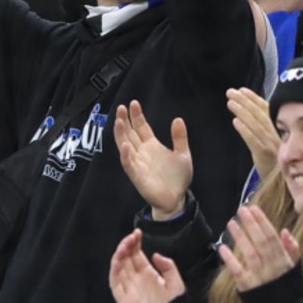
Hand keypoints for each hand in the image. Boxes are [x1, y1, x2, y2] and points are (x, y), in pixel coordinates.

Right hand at [109, 230, 185, 302]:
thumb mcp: (176, 284)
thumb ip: (169, 268)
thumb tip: (155, 255)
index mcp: (147, 273)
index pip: (137, 254)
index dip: (135, 243)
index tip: (138, 233)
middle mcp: (135, 278)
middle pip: (127, 257)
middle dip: (127, 245)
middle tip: (132, 236)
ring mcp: (127, 286)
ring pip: (119, 266)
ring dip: (120, 254)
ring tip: (126, 244)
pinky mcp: (121, 296)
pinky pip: (114, 281)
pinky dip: (114, 269)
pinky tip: (118, 259)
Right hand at [114, 100, 193, 219]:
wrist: (177, 199)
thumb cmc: (178, 178)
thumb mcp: (183, 154)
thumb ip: (180, 138)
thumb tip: (178, 119)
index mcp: (152, 146)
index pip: (141, 127)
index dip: (137, 116)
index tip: (133, 103)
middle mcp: (142, 152)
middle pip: (130, 133)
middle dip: (125, 120)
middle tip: (121, 107)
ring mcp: (138, 163)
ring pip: (125, 146)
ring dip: (120, 134)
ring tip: (118, 121)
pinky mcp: (137, 176)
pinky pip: (129, 164)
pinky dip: (126, 156)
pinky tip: (125, 146)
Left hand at [218, 205, 298, 292]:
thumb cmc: (288, 288)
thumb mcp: (295, 268)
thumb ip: (292, 249)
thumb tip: (285, 230)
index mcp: (283, 260)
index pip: (272, 237)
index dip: (263, 222)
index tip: (254, 208)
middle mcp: (271, 266)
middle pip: (261, 242)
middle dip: (251, 224)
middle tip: (241, 210)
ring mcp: (259, 276)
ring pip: (249, 253)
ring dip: (240, 237)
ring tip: (231, 223)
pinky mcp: (247, 287)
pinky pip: (237, 271)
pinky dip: (230, 259)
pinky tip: (222, 247)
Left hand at [226, 87, 277, 181]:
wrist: (286, 189)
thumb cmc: (279, 168)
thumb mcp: (276, 147)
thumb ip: (267, 133)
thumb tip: (255, 119)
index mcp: (279, 131)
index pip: (266, 110)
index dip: (254, 99)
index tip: (242, 90)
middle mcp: (276, 135)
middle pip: (259, 114)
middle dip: (245, 101)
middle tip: (231, 92)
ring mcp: (271, 144)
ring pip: (255, 124)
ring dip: (242, 111)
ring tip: (230, 102)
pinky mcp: (265, 155)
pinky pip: (253, 140)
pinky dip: (244, 130)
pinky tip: (235, 122)